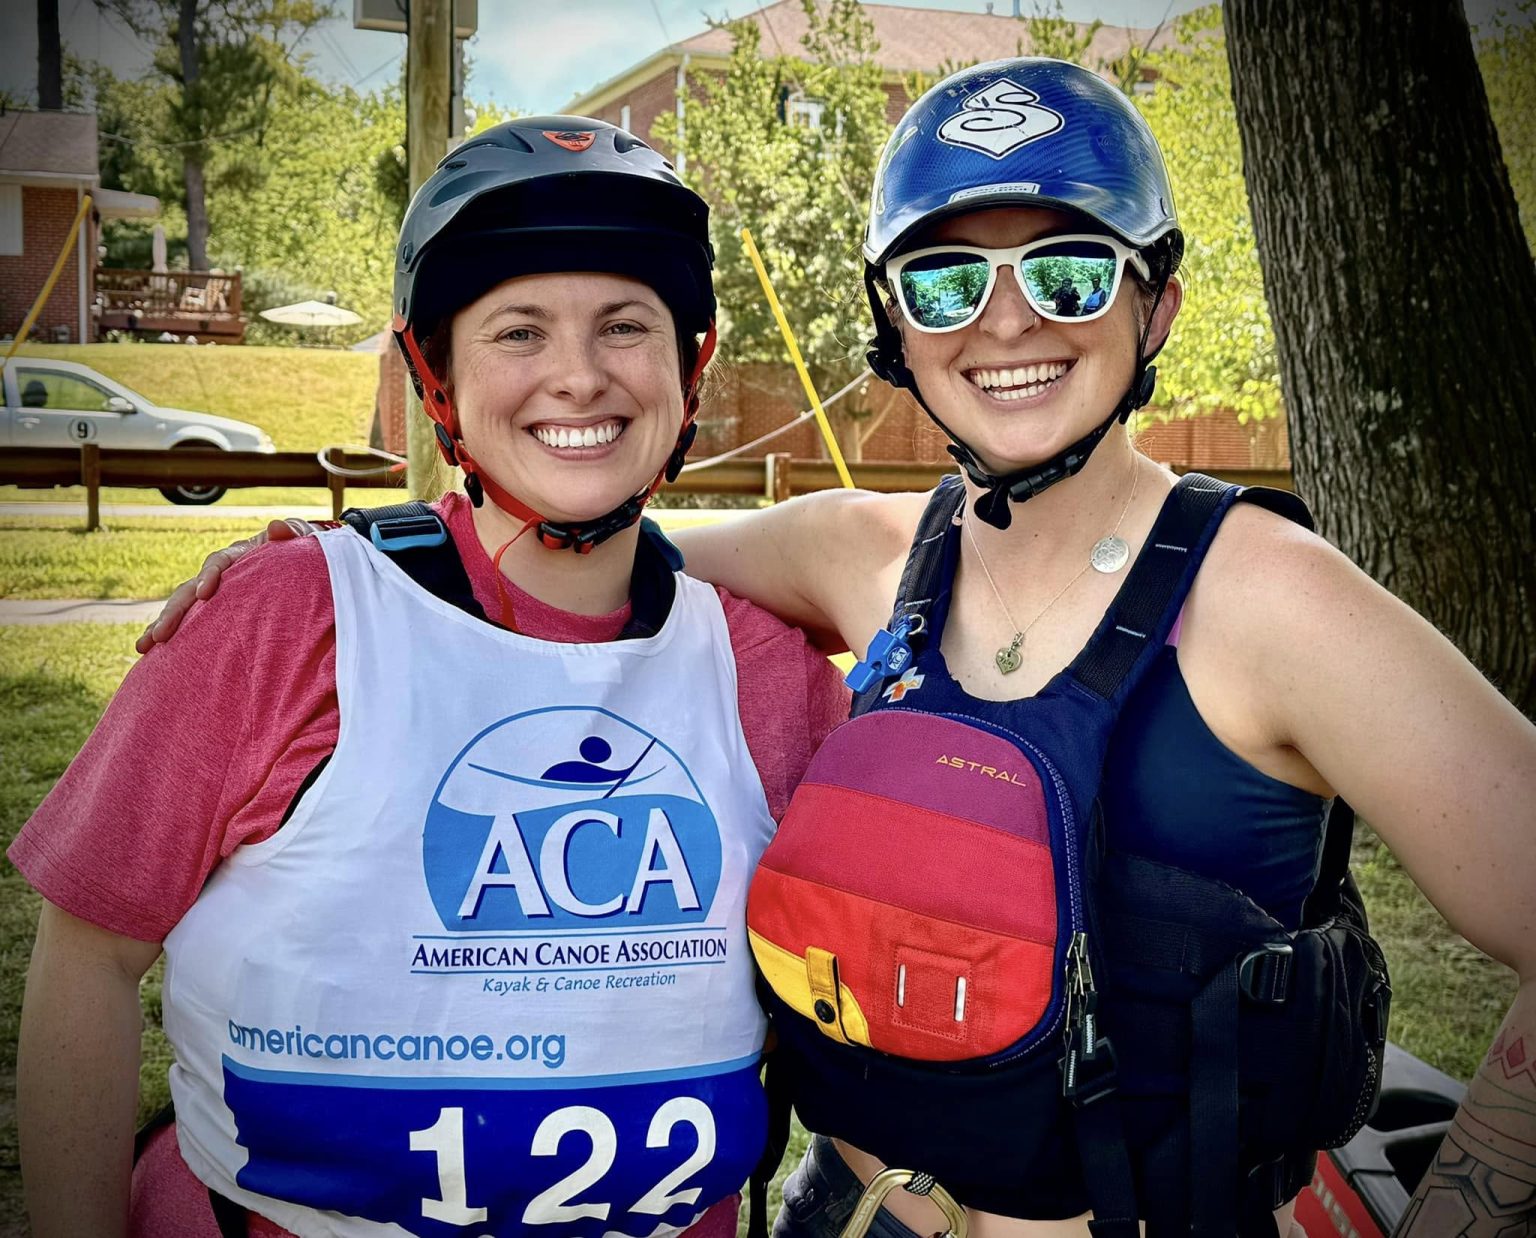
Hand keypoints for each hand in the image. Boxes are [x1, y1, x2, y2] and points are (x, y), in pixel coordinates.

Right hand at [135, 518, 316, 652]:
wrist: (303, 564)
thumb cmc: (303, 550)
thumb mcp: (305, 538)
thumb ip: (293, 532)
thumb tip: (276, 528)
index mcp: (240, 555)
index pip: (219, 562)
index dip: (210, 575)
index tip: (204, 593)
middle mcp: (221, 574)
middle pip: (190, 589)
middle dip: (174, 610)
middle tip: (161, 633)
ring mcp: (215, 593)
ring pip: (183, 607)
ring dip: (163, 624)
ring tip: (145, 645)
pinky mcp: (216, 611)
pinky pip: (190, 623)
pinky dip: (173, 635)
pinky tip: (151, 653)